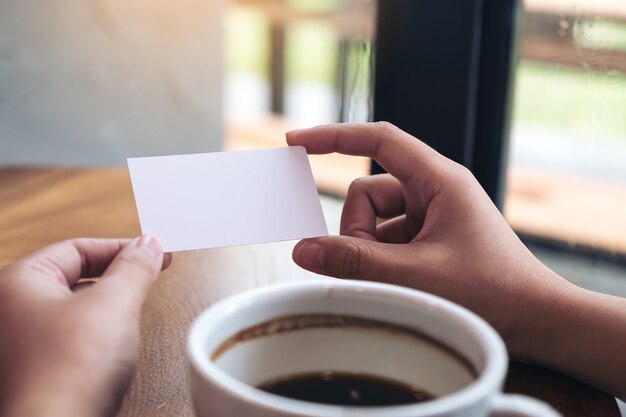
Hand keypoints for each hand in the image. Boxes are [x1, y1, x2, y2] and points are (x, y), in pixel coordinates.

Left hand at [0, 237, 170, 416]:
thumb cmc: (68, 371)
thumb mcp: (115, 303)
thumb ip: (134, 267)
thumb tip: (147, 244)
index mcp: (18, 283)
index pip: (77, 248)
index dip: (120, 247)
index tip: (152, 251)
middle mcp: (12, 310)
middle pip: (74, 275)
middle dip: (116, 275)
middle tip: (149, 274)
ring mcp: (22, 341)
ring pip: (75, 306)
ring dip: (108, 304)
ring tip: (135, 308)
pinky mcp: (37, 368)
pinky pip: (71, 334)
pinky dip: (97, 331)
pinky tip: (115, 343)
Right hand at [287, 122, 571, 355]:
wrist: (538, 321)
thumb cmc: (493, 291)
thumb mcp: (416, 276)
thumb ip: (355, 262)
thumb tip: (301, 250)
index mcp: (439, 180)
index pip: (379, 140)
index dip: (334, 137)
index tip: (295, 141)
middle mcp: (433, 191)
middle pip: (366, 194)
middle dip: (357, 232)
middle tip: (374, 270)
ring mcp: (431, 217)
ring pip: (372, 222)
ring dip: (369, 252)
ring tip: (395, 282)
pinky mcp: (428, 241)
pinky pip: (385, 241)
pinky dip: (381, 262)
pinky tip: (402, 286)